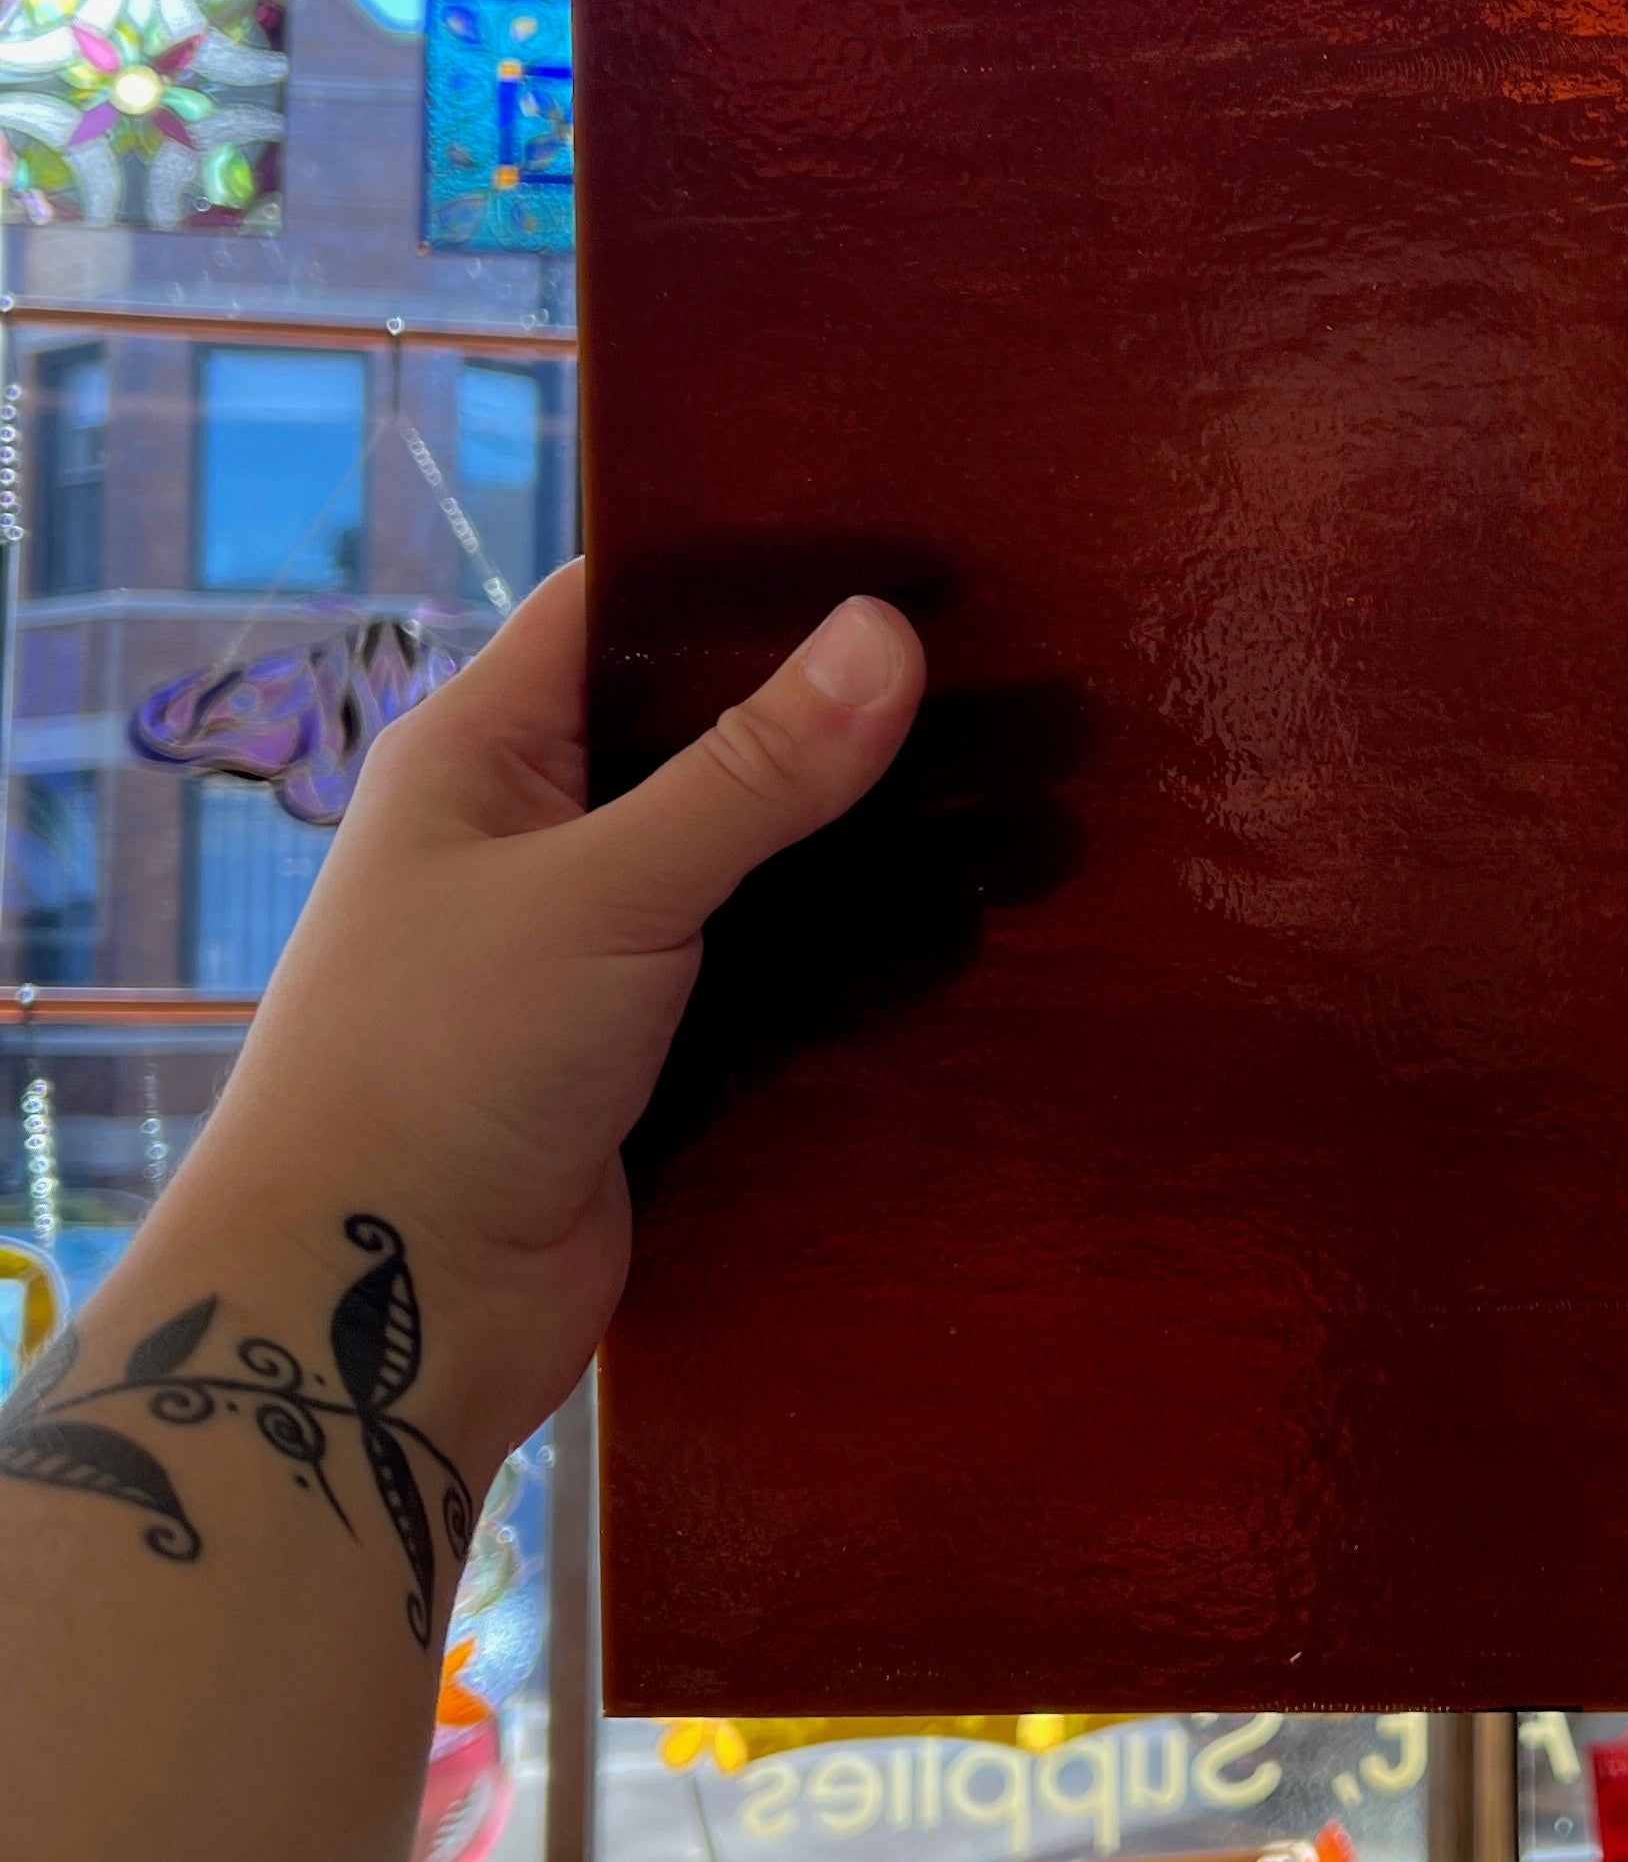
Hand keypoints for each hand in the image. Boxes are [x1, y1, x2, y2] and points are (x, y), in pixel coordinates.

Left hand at [177, 565, 922, 1494]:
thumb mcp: (605, 894)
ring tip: (1018, 793)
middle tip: (1003, 671)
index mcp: (483, 753)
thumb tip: (889, 631)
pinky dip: (847, 956)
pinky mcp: (642, 1055)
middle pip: (703, 734)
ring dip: (857, 844)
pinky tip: (963, 927)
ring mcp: (588, 949)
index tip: (906, 550)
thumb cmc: (440, 1065)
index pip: (623, 606)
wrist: (373, 1311)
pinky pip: (763, 976)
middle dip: (837, 715)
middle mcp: (533, 834)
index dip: (751, 572)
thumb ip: (751, 773)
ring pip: (748, 862)